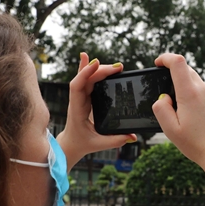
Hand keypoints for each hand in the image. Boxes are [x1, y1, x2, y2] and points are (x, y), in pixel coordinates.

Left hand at [56, 53, 136, 171]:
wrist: (72, 144)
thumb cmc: (83, 143)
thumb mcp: (99, 143)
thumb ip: (116, 140)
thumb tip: (132, 136)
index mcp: (77, 109)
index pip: (78, 86)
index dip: (85, 73)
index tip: (96, 63)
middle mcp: (78, 100)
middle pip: (86, 78)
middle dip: (101, 70)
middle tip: (119, 68)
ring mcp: (81, 97)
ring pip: (87, 78)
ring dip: (100, 70)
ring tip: (116, 67)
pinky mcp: (86, 97)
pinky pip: (88, 80)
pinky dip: (91, 70)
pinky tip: (93, 60)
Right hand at [151, 53, 204, 173]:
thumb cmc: (197, 145)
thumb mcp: (170, 130)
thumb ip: (161, 109)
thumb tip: (163, 98)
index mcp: (190, 93)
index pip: (178, 62)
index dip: (166, 58)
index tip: (159, 62)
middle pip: (187, 70)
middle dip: (174, 74)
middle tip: (166, 92)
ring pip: (197, 83)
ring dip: (186, 89)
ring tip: (181, 112)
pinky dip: (196, 98)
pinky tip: (195, 118)